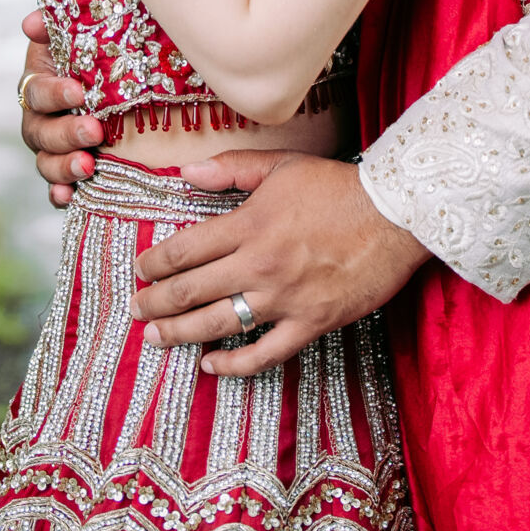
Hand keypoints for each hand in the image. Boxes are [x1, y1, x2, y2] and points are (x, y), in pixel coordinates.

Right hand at [16, 9, 102, 205]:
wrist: (113, 75)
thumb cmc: (93, 52)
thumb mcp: (76, 33)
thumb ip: (54, 25)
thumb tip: (31, 23)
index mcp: (39, 83)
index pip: (37, 91)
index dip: (54, 93)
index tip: (79, 92)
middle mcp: (39, 119)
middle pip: (39, 132)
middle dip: (65, 133)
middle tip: (94, 130)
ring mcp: (51, 148)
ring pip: (45, 162)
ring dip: (63, 167)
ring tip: (88, 166)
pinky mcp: (67, 170)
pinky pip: (55, 187)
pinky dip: (59, 194)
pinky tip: (68, 197)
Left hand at [131, 151, 429, 375]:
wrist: (393, 215)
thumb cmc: (337, 187)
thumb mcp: (281, 164)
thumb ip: (232, 168)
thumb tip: (188, 172)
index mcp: (249, 225)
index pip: (185, 250)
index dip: (154, 263)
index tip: (140, 270)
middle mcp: (259, 265)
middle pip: (191, 291)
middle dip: (155, 302)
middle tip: (136, 308)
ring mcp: (284, 299)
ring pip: (217, 324)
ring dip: (179, 334)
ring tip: (156, 338)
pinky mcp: (310, 323)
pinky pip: (264, 353)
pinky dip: (233, 365)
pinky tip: (210, 365)